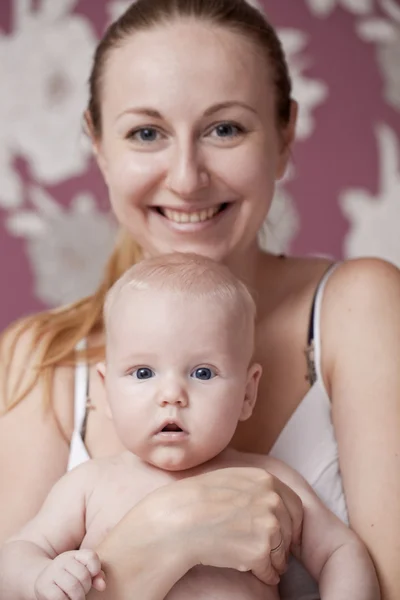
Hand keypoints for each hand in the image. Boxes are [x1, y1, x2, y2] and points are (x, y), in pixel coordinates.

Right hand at [35, 549, 105, 599]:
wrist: (43, 582)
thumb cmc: (69, 578)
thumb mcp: (83, 573)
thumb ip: (96, 576)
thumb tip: (102, 586)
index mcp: (74, 555)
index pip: (91, 556)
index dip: (95, 569)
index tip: (91, 577)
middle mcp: (62, 560)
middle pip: (83, 575)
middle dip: (86, 588)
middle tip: (82, 593)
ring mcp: (51, 573)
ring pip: (73, 586)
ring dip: (78, 597)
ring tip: (76, 598)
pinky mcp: (43, 587)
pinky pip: (60, 597)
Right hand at [141, 467, 302, 584]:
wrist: (177, 520)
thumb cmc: (196, 500)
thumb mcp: (231, 478)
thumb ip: (255, 486)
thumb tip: (273, 499)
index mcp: (265, 479)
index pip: (294, 505)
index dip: (291, 521)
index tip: (286, 533)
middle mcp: (272, 499)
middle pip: (290, 529)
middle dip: (284, 543)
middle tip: (276, 553)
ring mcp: (268, 524)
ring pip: (282, 551)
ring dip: (275, 560)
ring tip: (264, 564)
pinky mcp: (259, 551)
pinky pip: (271, 570)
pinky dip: (266, 575)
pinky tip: (257, 573)